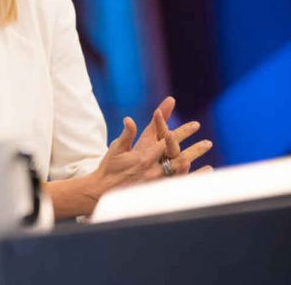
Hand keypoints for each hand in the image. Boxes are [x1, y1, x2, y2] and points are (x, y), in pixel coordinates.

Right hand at [94, 100, 212, 193]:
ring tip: (209, 158)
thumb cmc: (108, 168)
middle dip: (195, 149)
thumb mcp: (116, 148)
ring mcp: (156, 181)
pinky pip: (178, 184)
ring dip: (195, 162)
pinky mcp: (156, 190)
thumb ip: (126, 134)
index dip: (181, 133)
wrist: (102, 190)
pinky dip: (193, 178)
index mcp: (143, 157)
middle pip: (179, 156)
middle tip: (208, 143)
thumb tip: (129, 119)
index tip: (194, 126)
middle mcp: (152, 169)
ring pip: (181, 170)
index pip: (167, 142)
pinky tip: (205, 172)